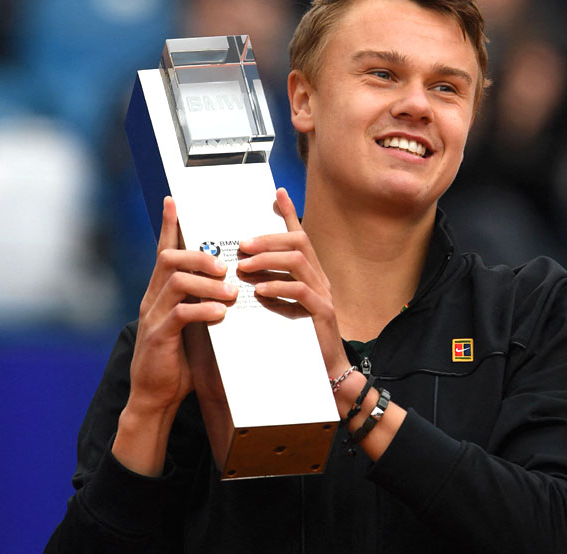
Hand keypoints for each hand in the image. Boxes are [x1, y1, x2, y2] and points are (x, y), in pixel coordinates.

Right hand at [130, 196, 236, 415]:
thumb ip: (204, 306)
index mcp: (160, 293)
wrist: (155, 398)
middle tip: (226, 266)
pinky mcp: (158, 336)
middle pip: (169, 258)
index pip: (164, 251)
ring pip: (176, 280)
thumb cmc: (178, 362)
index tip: (174, 201)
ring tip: (231, 292)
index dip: (168, 225)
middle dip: (200, 255)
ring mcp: (153, 317)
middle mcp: (152, 299)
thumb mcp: (193, 327)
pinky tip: (221, 313)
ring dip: (207, 282)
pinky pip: (180, 313)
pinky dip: (203, 309)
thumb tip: (231, 289)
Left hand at [237, 188, 346, 376]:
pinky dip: (278, 287)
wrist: (323, 373)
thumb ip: (268, 287)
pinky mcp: (322, 313)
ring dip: (268, 259)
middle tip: (242, 245)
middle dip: (268, 239)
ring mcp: (324, 294)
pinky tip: (259, 291)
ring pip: (297, 261)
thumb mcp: (280, 308)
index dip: (289, 214)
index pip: (300, 236)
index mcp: (310, 274)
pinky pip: (301, 291)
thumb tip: (243, 269)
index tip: (277, 193)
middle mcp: (320, 278)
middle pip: (298, 242)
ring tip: (245, 266)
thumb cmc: (297, 341)